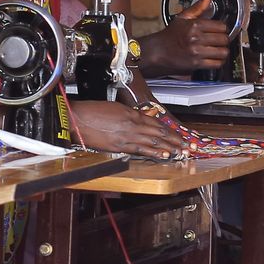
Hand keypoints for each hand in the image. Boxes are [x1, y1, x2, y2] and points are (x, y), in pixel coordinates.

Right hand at [70, 100, 187, 158]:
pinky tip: (163, 155)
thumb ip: (130, 114)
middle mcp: (131, 125)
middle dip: (174, 140)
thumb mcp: (115, 108)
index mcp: (131, 114)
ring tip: (181, 152)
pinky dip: (154, 152)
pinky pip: (140, 150)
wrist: (75, 119)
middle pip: (158, 133)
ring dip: (169, 147)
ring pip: (153, 141)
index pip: (156, 123)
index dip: (170, 130)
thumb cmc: (91, 112)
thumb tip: (142, 119)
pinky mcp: (118, 146)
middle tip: (187, 146)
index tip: (179, 135)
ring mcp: (126, 136)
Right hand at [142, 0, 230, 73]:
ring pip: (223, 52)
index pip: (222, 26)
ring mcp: (197, 52)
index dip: (222, 28)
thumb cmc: (170, 35)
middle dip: (224, 40)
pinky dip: (218, 61)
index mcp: (195, 25)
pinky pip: (217, 63)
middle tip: (219, 40)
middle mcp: (196, 38)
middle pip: (224, 39)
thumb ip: (198, 7)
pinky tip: (214, 57)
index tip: (219, 30)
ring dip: (223, 51)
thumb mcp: (183, 17)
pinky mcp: (196, 64)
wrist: (158, 51)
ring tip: (218, 49)